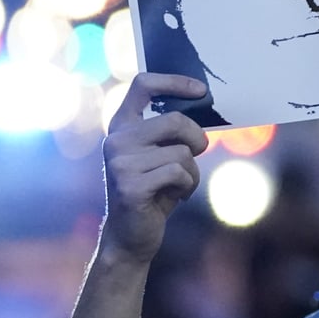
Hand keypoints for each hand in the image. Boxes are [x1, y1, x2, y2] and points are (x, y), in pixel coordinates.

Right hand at [101, 73, 208, 263]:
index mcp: (121, 126)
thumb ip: (170, 132)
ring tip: (177, 185)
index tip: (201, 90)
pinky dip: (187, 186)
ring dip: (192, 172)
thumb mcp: (160, 155)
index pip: (142, 85)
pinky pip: (179, 174)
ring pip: (182, 152)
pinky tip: (175, 197)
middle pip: (175, 120)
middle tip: (196, 155)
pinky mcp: (129, 186)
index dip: (174, 82)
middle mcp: (116, 140)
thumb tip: (202, 102)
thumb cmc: (154, 190)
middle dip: (197, 139)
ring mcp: (120, 163)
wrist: (131, 235)